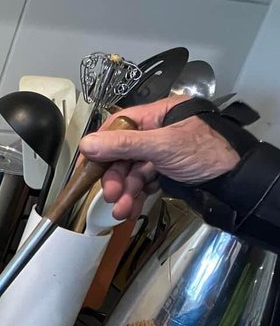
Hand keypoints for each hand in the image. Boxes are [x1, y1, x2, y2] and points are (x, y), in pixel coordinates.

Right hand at [79, 96, 240, 220]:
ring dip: (124, 192)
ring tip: (122, 209)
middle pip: (122, 153)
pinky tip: (131, 208)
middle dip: (115, 177)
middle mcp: (157, 132)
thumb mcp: (162, 146)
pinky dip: (135, 196)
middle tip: (111, 194)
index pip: (118, 126)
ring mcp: (161, 153)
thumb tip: (87, 144)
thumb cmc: (207, 153)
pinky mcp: (166, 172)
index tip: (88, 166)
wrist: (237, 181)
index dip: (101, 146)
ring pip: (131, 171)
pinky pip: (143, 183)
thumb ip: (124, 145)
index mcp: (157, 115)